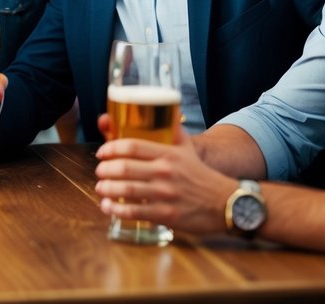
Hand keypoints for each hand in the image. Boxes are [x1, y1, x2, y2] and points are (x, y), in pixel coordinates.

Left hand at [94, 120, 233, 235]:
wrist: (225, 202)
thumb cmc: (201, 175)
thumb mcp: (188, 149)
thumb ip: (174, 132)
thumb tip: (166, 111)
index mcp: (168, 154)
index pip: (133, 145)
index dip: (111, 148)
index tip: (101, 152)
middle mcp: (165, 172)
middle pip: (125, 167)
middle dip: (105, 170)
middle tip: (99, 171)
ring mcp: (165, 194)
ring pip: (127, 190)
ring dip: (107, 189)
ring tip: (100, 188)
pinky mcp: (166, 214)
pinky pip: (136, 212)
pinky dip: (117, 210)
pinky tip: (107, 207)